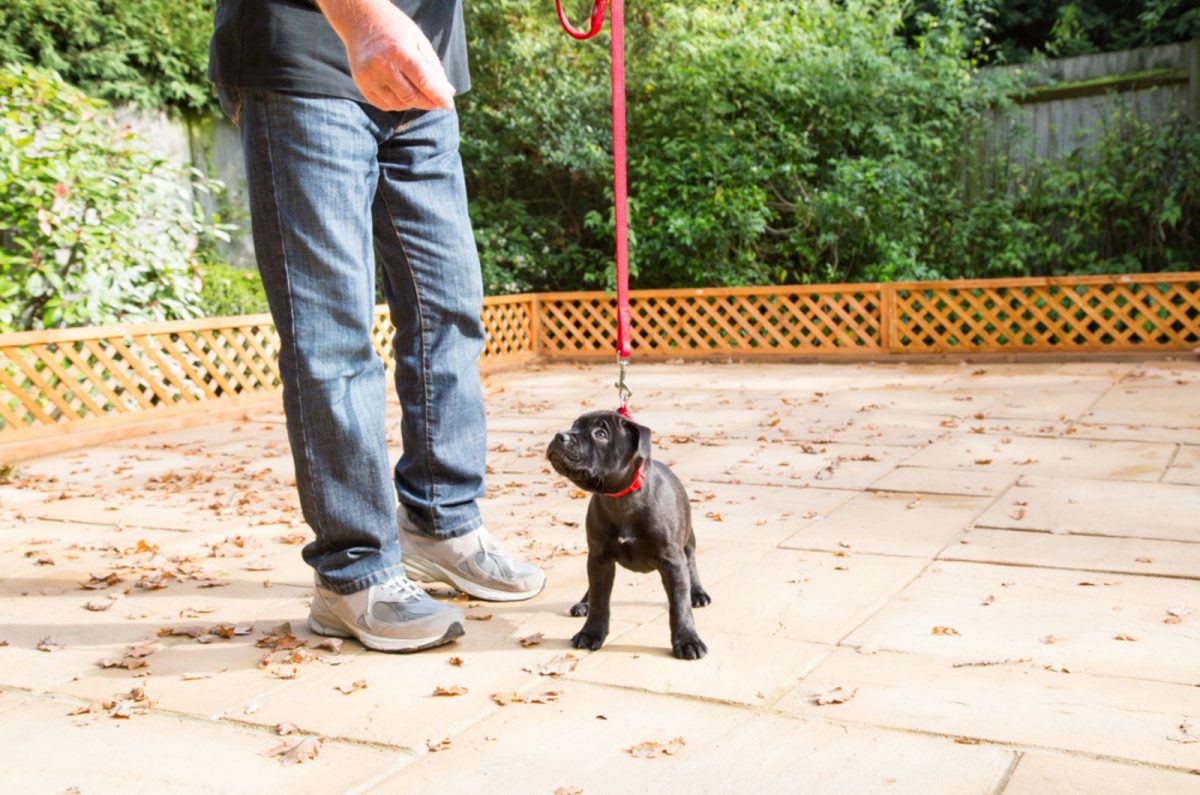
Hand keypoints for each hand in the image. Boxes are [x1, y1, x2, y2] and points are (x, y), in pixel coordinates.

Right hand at [320, 0, 455, 111]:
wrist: (361, 20)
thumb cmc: (396, 30)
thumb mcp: (419, 41)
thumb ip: (433, 67)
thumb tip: (448, 92)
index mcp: (400, 51)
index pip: (424, 82)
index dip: (439, 96)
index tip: (448, 105)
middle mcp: (382, 66)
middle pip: (411, 97)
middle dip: (428, 102)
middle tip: (437, 102)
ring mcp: (369, 76)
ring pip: (398, 104)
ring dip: (413, 103)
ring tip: (420, 94)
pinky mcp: (361, 84)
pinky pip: (384, 104)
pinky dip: (398, 103)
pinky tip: (403, 94)